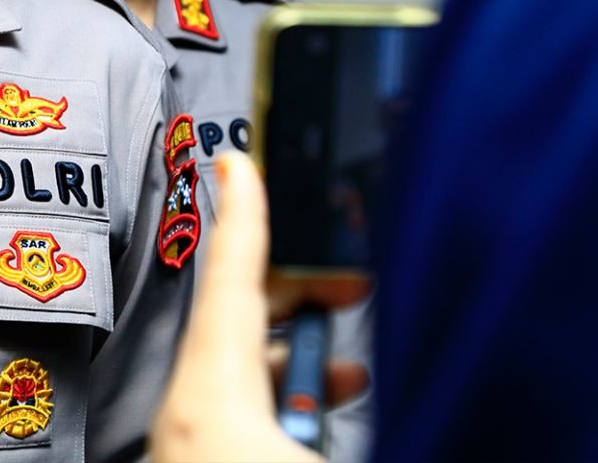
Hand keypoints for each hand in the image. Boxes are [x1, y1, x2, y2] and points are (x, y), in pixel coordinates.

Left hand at [151, 153, 366, 462]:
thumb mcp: (327, 449)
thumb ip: (373, 409)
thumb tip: (412, 385)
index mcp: (210, 399)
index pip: (232, 283)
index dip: (245, 217)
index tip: (238, 163)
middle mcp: (184, 417)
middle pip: (237, 323)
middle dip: (297, 293)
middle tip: (349, 282)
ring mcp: (184, 446)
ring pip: (238, 376)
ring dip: (296, 356)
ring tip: (353, 368)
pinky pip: (233, 415)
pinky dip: (277, 398)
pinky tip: (314, 417)